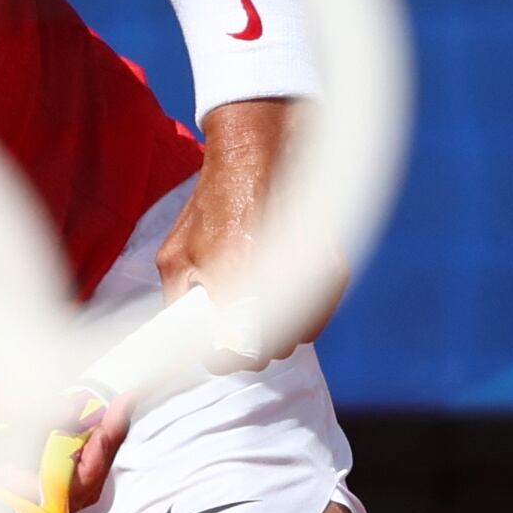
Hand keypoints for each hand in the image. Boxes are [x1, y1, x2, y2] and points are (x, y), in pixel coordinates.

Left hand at [157, 98, 344, 372]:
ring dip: (275, 329)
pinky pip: (319, 313)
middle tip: (230, 327)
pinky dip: (298, 310)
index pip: (238, 355)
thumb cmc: (213, 202)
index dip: (222, 358)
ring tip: (252, 302)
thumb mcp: (176, 252)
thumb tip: (185, 338)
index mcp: (236, 282)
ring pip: (299, 336)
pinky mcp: (336, 270)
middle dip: (248, 346)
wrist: (260, 154)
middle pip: (271, 352)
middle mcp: (281, 283)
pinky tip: (275, 286)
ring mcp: (315, 278)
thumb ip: (178, 301)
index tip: (212, 353)